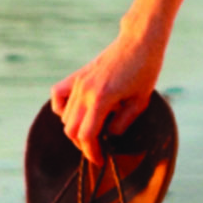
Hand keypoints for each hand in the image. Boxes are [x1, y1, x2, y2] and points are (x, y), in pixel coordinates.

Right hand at [47, 35, 160, 157]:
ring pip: (65, 116)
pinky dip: (61, 108)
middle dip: (83, 145)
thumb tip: (108, 136)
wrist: (139, 41)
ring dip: (76, 128)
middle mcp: (85, 91)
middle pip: (71, 130)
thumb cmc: (145, 69)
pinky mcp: (78, 75)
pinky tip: (74, 112)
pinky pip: (58, 95)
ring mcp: (79, 82)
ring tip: (94, 131)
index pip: (86, 136)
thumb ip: (122, 123)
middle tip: (97, 149)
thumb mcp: (140, 101)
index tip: (100, 161)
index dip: (92, 153)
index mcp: (101, 99)